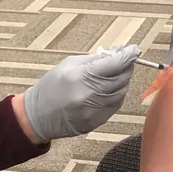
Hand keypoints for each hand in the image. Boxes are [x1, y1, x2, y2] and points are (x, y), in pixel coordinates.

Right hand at [20, 45, 139, 142]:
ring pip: (121, 92)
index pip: (114, 64)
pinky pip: (115, 104)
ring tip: (113, 75)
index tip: (134, 50)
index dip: (128, 55)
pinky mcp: (97, 121)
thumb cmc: (51, 87)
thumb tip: (117, 53)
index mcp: (80, 76)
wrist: (38, 116)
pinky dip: (116, 94)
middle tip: (124, 61)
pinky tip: (108, 89)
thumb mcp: (69, 65)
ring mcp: (94, 110)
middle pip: (121, 78)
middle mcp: (90, 94)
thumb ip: (94, 60)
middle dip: (126, 67)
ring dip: (122, 81)